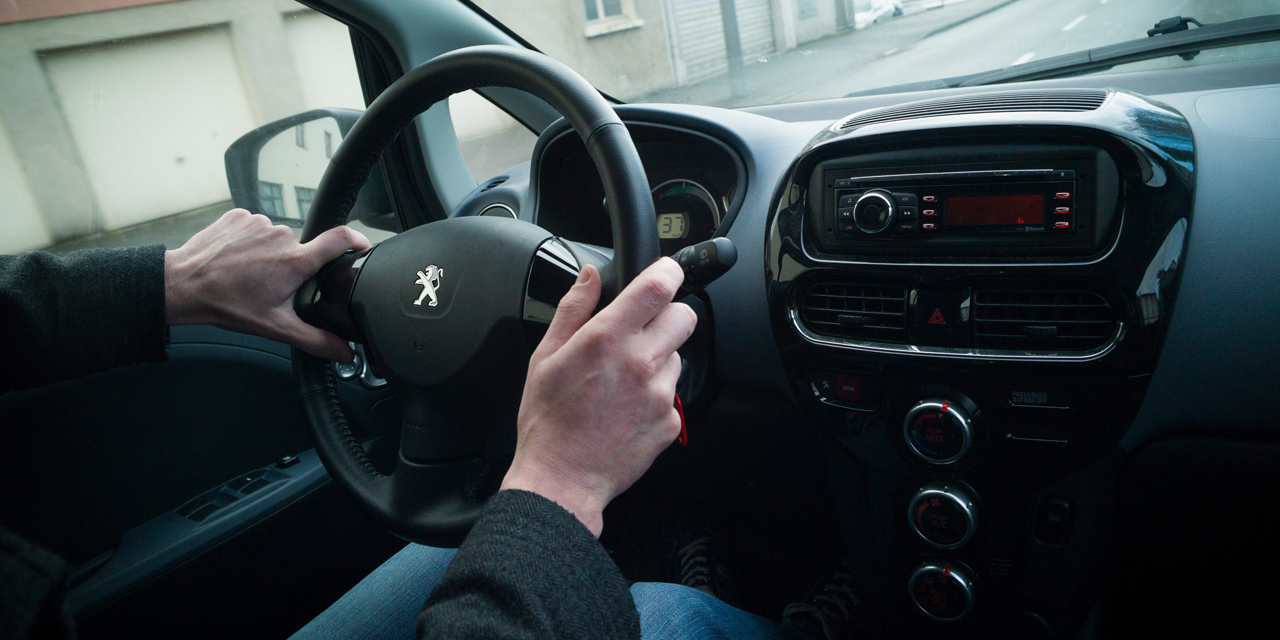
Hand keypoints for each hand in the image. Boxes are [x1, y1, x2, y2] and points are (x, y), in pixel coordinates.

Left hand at [164, 209, 369, 361]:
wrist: (182, 285)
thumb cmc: (226, 304)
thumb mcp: (275, 327)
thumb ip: (316, 340)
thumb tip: (344, 353)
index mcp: (295, 261)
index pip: (340, 239)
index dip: (356, 241)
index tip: (361, 246)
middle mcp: (281, 236)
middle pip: (301, 249)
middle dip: (292, 266)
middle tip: (271, 285)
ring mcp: (259, 222)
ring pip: (277, 239)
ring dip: (269, 254)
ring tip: (248, 273)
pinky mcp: (240, 215)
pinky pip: (256, 227)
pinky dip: (251, 242)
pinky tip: (237, 258)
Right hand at [501, 259, 696, 535]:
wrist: (562, 480)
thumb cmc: (547, 421)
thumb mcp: (545, 356)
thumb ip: (573, 309)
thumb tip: (590, 276)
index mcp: (607, 339)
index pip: (658, 287)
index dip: (668, 272)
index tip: (664, 272)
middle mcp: (640, 363)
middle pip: (684, 316)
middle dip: (668, 315)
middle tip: (642, 330)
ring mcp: (660, 394)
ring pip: (678, 356)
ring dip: (658, 358)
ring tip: (623, 380)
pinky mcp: (670, 421)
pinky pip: (672, 393)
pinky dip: (656, 395)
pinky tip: (628, 408)